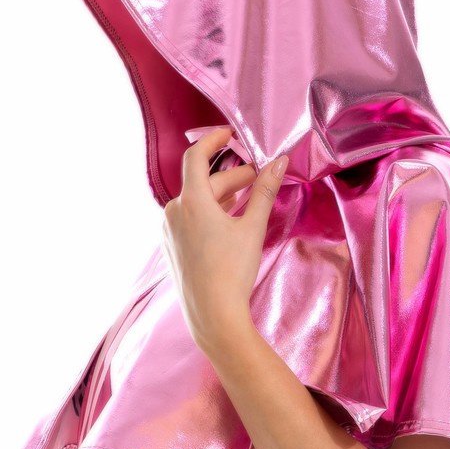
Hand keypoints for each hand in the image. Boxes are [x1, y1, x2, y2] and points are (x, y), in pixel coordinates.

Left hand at [161, 125, 287, 353]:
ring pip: (197, 201)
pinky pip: (190, 219)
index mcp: (190, 201)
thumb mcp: (252, 227)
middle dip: (232, 177)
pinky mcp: (171, 247)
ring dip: (222, 196)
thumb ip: (264, 191)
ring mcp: (169, 230)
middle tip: (260, 178)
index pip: (196, 156)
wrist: (212, 315)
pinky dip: (210, 213)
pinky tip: (228, 222)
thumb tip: (280, 162)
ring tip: (247, 199)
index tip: (230, 134)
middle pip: (203, 182)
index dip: (213, 140)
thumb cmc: (233, 270)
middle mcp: (173, 212)